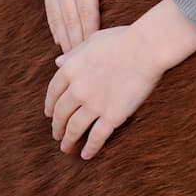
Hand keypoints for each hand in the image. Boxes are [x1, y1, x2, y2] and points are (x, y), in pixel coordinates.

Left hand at [44, 0, 195, 158]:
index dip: (50, 105)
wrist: (145, 48)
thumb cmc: (123, 39)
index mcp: (70, 69)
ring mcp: (93, 105)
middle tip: (56, 134)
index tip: (49, 114)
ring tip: (65, 148)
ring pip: (74, 129)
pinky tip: (86, 155)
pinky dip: (89, 148)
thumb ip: (73, 54)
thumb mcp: (92, 40)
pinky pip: (96, 137)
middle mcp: (77, 90)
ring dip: (68, 140)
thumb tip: (57, 62)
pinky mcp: (111, 117)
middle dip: (57, 126)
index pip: (53, 92)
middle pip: (61, 113)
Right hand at [44, 0, 134, 51]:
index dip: (91, 34)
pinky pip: (50, 9)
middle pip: (70, 19)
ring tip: (70, 60)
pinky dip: (54, 26)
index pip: (86, 11)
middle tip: (83, 66)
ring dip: (64, 39)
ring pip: (57, 17)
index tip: (96, 53)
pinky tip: (59, 40)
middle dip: (77, 44)